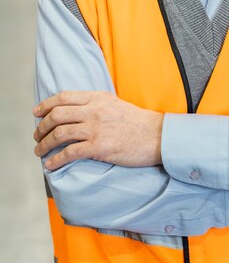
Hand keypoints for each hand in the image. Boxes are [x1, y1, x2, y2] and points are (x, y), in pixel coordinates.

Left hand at [33, 91, 163, 170]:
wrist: (157, 135)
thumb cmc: (137, 122)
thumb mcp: (115, 104)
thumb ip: (96, 104)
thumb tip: (76, 111)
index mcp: (98, 97)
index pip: (64, 97)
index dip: (46, 104)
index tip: (36, 112)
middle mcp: (94, 110)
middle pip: (57, 115)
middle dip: (42, 127)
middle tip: (37, 136)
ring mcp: (96, 128)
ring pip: (59, 133)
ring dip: (44, 144)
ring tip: (39, 151)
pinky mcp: (99, 147)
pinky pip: (69, 153)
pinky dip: (56, 160)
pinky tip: (51, 165)